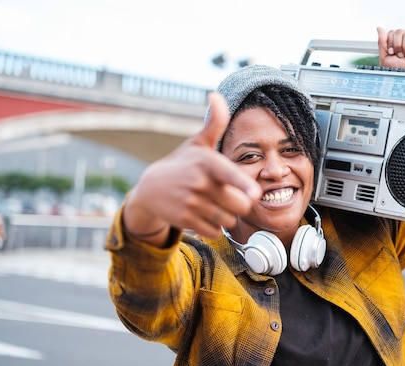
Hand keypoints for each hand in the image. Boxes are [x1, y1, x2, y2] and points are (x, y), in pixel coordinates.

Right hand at [124, 92, 261, 241]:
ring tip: (217, 205)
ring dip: (228, 216)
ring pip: (228, 219)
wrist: (150, 190)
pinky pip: (215, 232)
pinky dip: (215, 228)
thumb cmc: (183, 165)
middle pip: (239, 203)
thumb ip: (215, 123)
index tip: (255, 193)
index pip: (228, 174)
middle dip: (241, 203)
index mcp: (206, 162)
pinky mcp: (185, 221)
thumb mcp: (198, 144)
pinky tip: (207, 216)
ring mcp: (191, 203)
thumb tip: (217, 95)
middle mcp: (199, 183)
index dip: (243, 185)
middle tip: (232, 197)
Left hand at [377, 27, 404, 74]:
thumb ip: (382, 43)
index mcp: (396, 42)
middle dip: (398, 46)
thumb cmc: (402, 70)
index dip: (390, 43)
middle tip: (401, 56)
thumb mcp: (386, 58)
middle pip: (398, 32)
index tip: (392, 53)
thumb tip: (379, 28)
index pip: (391, 33)